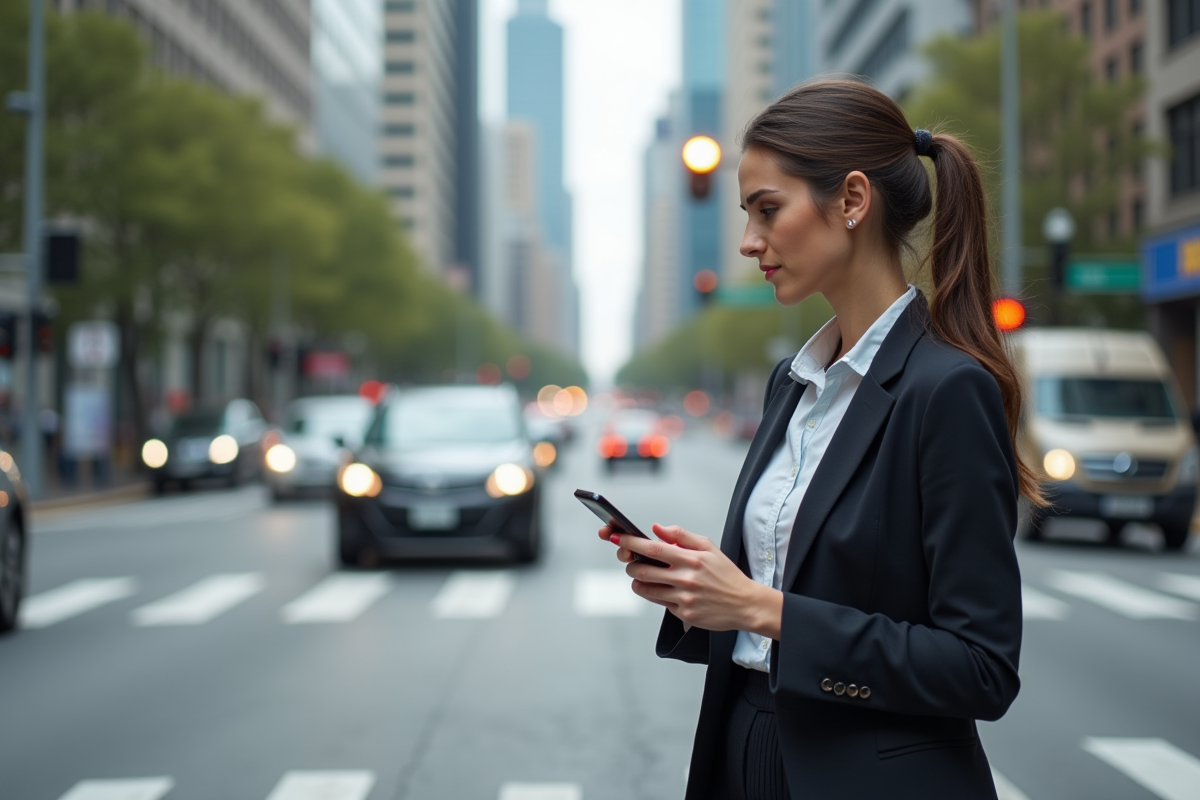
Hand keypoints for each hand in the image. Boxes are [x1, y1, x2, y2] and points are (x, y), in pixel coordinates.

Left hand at [602, 523, 781, 638]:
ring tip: (643, 577)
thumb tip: (657, 529)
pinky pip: (659, 603)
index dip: (631, 543)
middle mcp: (686, 579)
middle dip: (630, 565)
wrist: (745, 603)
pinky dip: (656, 595)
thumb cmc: (726, 574)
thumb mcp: (709, 547)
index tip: (618, 538)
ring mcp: (684, 599)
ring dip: (638, 582)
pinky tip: (665, 590)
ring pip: (646, 589)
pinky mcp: (684, 615)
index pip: (653, 549)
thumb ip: (681, 536)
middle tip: (631, 563)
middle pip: (642, 571)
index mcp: (691, 559)